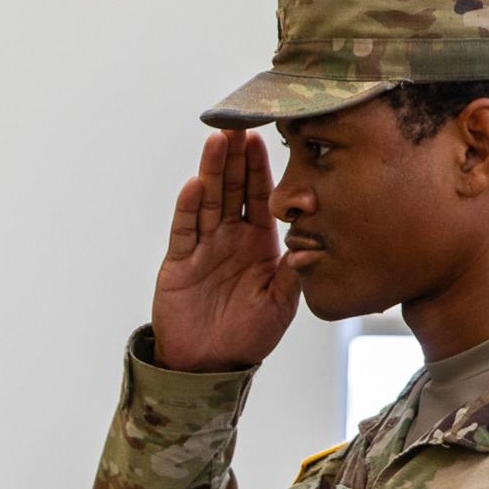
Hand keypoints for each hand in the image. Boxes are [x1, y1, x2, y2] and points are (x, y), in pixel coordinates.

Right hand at [151, 129, 299, 371]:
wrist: (210, 365)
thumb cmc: (249, 335)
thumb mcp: (281, 305)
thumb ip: (293, 274)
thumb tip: (308, 246)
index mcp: (258, 244)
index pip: (260, 197)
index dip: (261, 168)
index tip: (266, 138)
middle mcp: (230, 238)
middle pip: (232, 188)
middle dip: (235, 156)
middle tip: (240, 123)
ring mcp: (203, 246)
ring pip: (208, 200)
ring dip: (212, 170)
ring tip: (218, 140)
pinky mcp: (180, 261)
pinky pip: (185, 229)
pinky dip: (188, 207)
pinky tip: (195, 185)